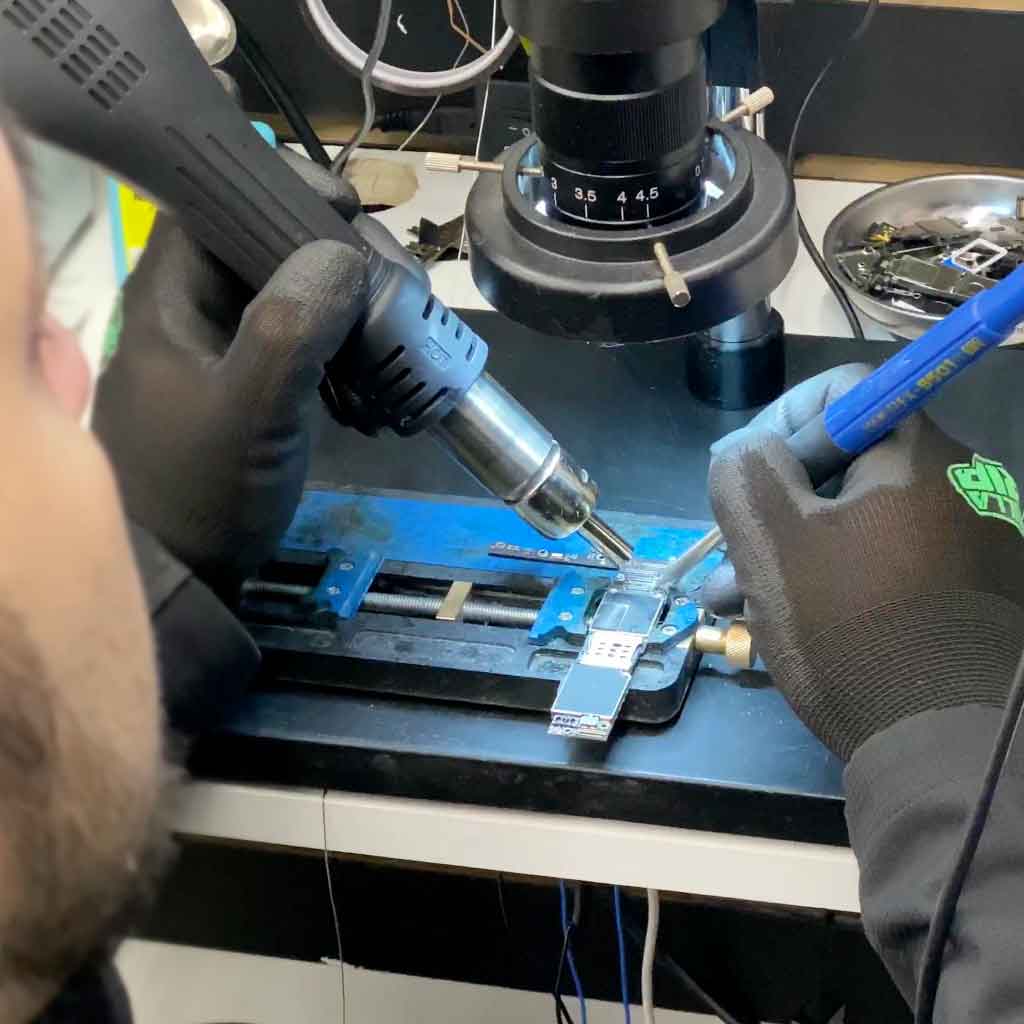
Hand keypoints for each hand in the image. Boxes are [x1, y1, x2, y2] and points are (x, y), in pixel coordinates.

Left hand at [93, 154, 369, 591]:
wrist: (190, 574)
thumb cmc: (204, 492)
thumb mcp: (248, 412)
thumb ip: (291, 331)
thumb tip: (344, 257)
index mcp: (173, 294)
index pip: (220, 201)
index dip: (283, 190)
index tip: (349, 209)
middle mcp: (200, 308)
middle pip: (274, 243)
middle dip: (344, 256)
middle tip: (399, 287)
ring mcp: (232, 346)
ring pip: (302, 293)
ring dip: (357, 307)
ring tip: (404, 336)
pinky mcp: (260, 381)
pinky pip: (311, 340)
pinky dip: (350, 350)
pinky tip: (379, 380)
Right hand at [703, 364, 1023, 760]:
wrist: (942, 744)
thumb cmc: (850, 626)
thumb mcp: (771, 542)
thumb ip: (744, 471)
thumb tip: (747, 450)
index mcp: (919, 456)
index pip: (844, 393)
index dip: (778, 421)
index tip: (739, 476)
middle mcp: (960, 486)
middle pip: (846, 464)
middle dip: (773, 504)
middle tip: (727, 551)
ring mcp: (973, 542)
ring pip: (859, 522)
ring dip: (792, 550)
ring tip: (734, 600)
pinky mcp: (972, 594)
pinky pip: (888, 562)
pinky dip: (837, 578)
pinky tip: (788, 621)